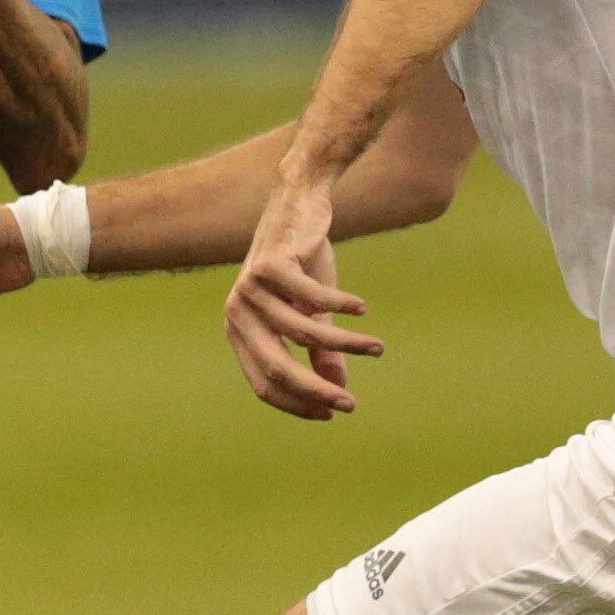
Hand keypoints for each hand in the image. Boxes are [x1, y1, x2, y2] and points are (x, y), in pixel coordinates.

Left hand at [226, 175, 382, 419]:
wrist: (298, 204)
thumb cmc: (302, 264)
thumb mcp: (311, 313)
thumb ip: (320, 352)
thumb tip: (337, 392)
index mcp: (240, 331)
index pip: (264, 382)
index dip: (298, 402)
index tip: (333, 411)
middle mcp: (237, 313)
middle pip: (277, 367)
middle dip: (316, 390)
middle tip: (351, 404)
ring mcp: (249, 288)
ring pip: (304, 332)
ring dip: (345, 344)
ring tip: (376, 347)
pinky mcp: (271, 264)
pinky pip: (314, 298)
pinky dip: (342, 306)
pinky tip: (363, 310)